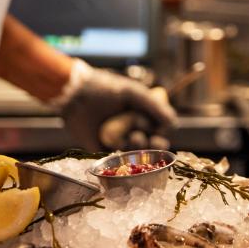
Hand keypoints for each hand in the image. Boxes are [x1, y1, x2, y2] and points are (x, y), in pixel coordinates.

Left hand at [52, 59, 177, 150]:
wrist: (75, 95)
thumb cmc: (104, 89)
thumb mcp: (131, 93)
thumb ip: (153, 105)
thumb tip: (172, 123)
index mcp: (141, 113)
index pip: (160, 127)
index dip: (162, 131)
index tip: (161, 129)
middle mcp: (132, 127)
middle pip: (153, 144)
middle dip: (156, 144)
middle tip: (154, 141)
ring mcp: (119, 140)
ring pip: (138, 152)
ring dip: (141, 147)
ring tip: (134, 137)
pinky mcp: (105, 150)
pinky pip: (120, 159)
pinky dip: (125, 157)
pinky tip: (124, 148)